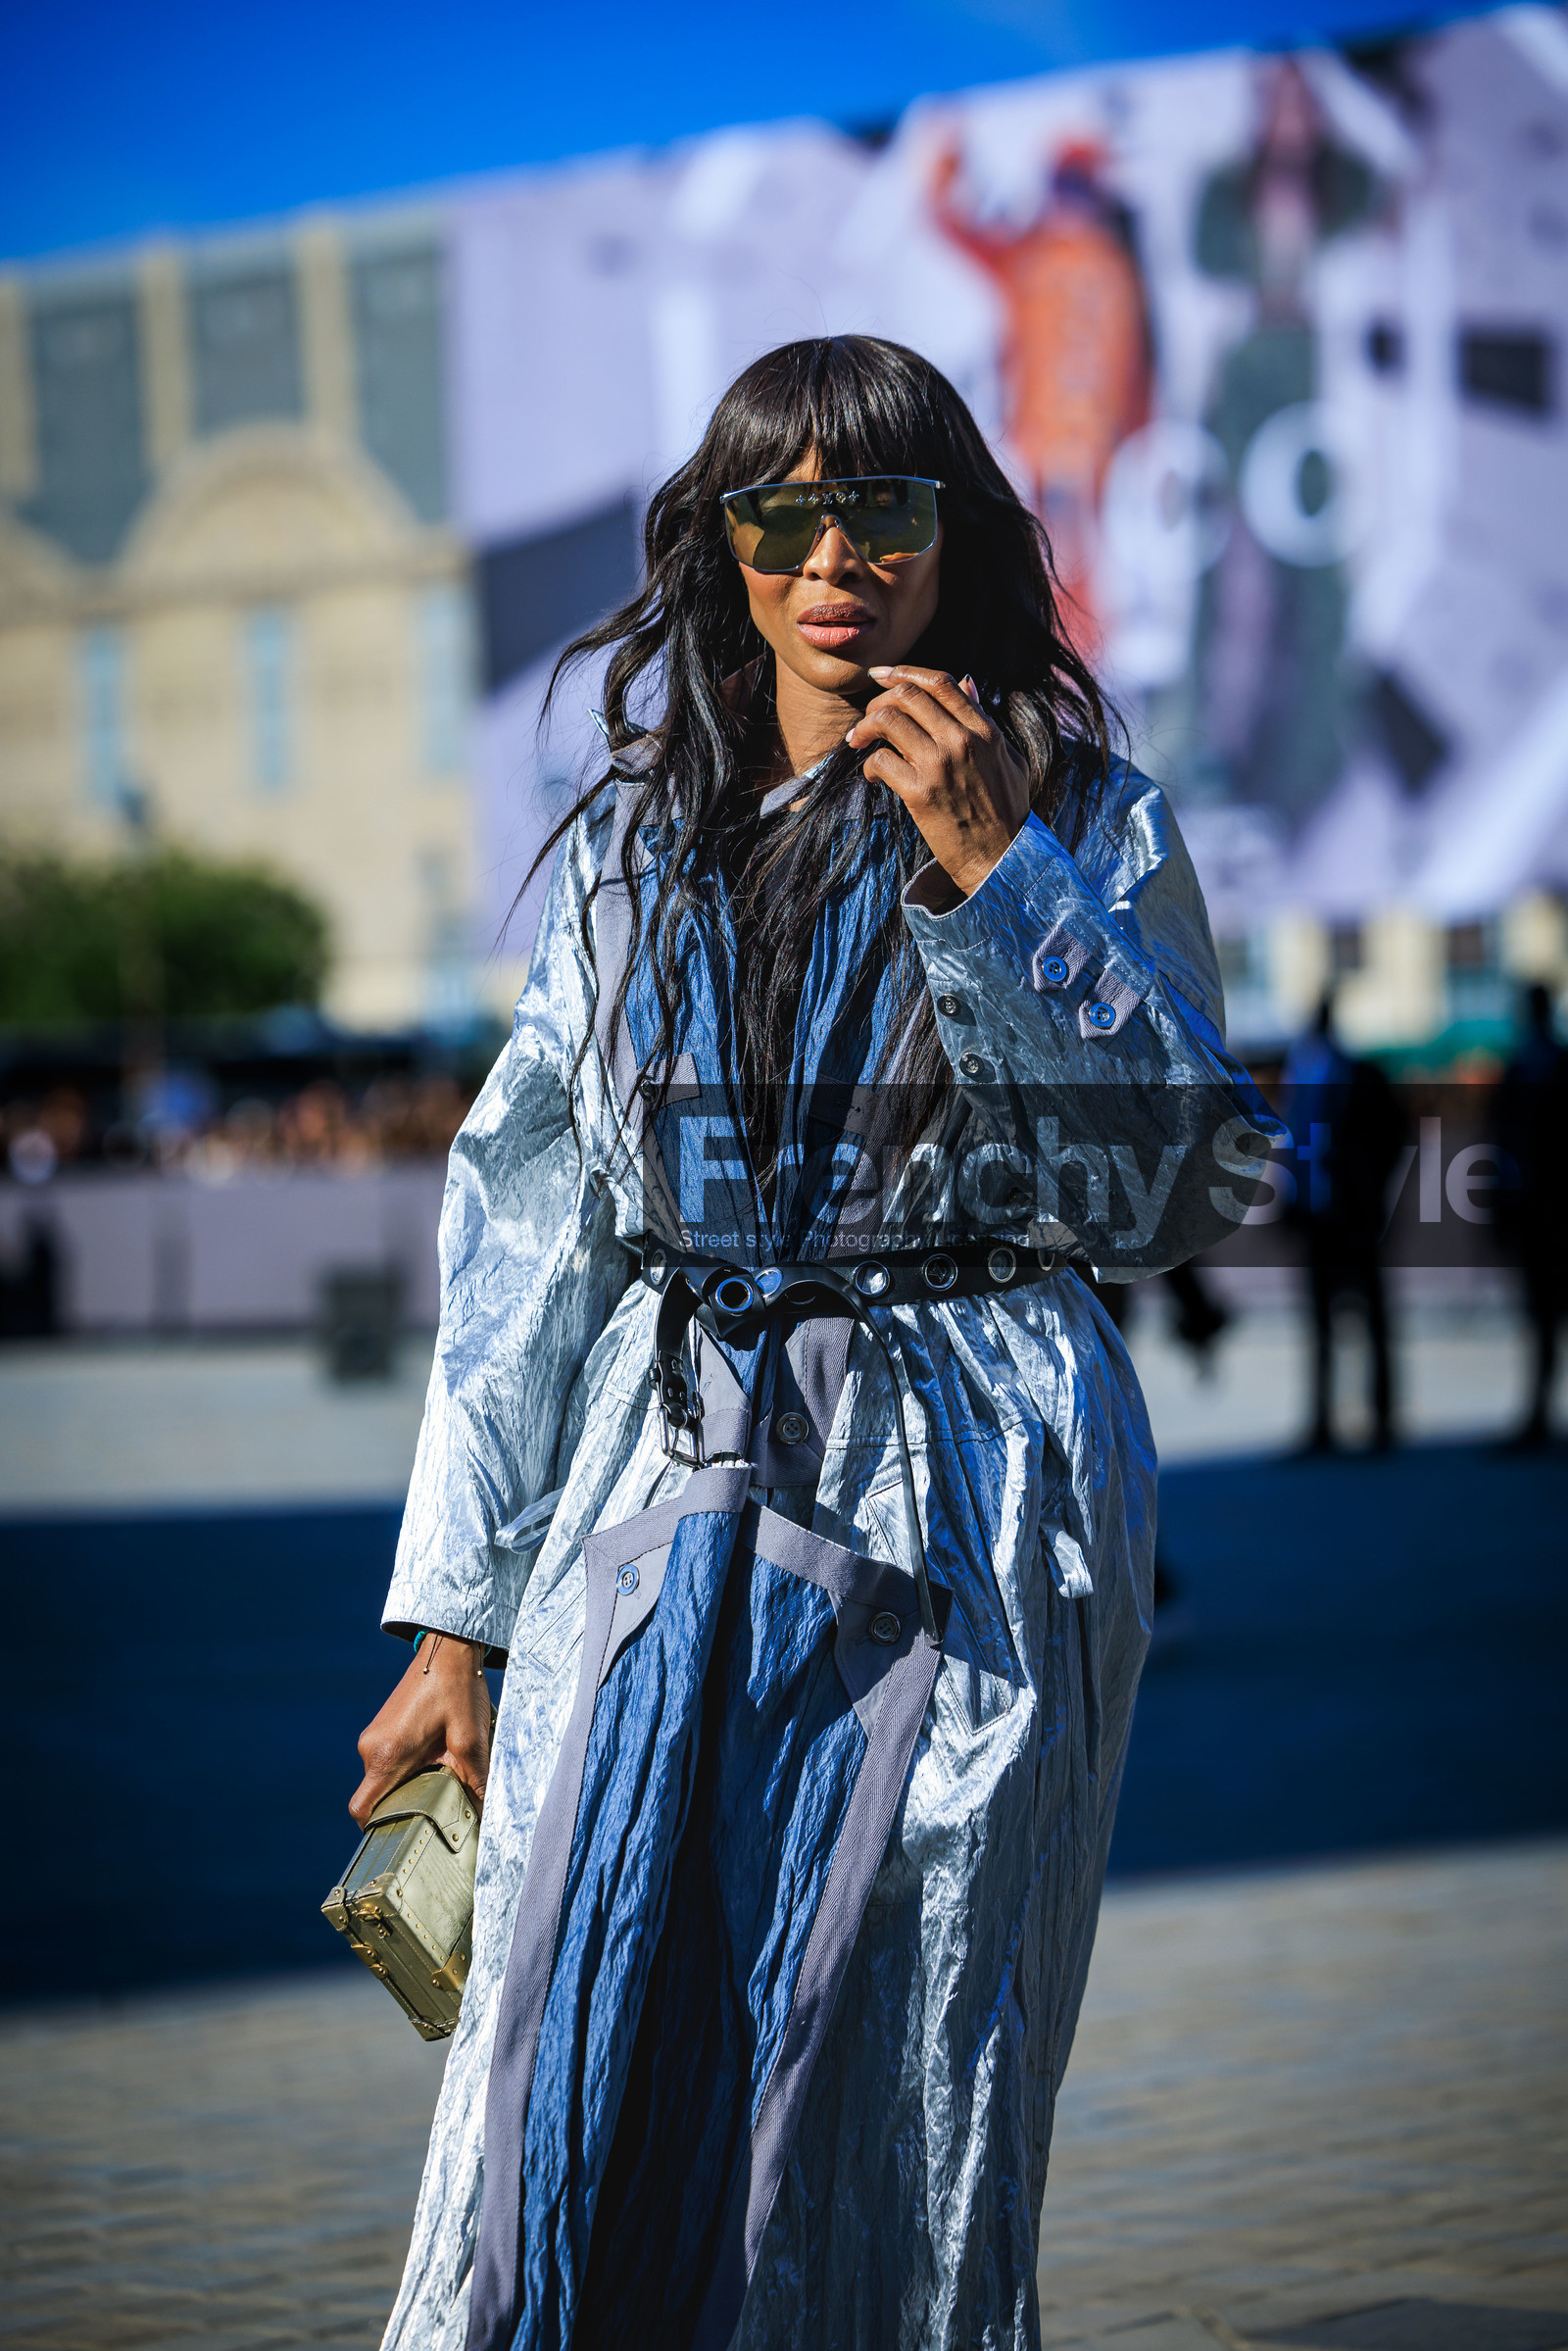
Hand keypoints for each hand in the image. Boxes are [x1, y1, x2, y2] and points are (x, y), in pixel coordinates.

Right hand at [350, 1632, 490, 1828]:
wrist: (449, 1648)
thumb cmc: (458, 1690)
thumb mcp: (471, 1738)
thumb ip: (475, 1780)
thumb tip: (487, 1815)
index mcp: (386, 1754)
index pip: (362, 1810)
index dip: (378, 1829)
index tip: (406, 1834)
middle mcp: (370, 1747)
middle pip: (376, 1797)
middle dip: (404, 1806)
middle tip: (437, 1810)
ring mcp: (373, 1736)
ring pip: (383, 1778)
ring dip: (409, 1784)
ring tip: (441, 1779)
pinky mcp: (381, 1728)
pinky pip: (387, 1761)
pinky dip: (406, 1768)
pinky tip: (435, 1761)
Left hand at [846, 666, 1031, 897]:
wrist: (1000, 857)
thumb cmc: (1006, 810)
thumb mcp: (1007, 756)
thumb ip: (985, 719)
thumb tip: (967, 682)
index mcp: (983, 730)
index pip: (939, 682)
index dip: (904, 672)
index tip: (882, 676)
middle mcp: (961, 740)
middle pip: (907, 695)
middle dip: (879, 701)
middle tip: (870, 719)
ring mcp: (940, 765)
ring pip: (887, 721)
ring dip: (865, 727)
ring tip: (860, 742)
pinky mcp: (920, 793)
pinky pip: (880, 760)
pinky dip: (869, 765)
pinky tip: (874, 776)